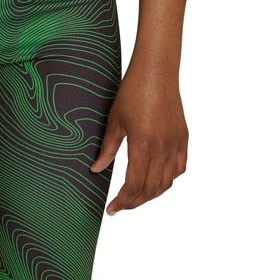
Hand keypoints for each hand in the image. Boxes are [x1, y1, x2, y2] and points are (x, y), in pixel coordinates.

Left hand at [90, 65, 187, 214]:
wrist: (156, 70)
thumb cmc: (132, 91)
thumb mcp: (115, 120)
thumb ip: (107, 149)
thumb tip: (96, 170)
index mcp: (143, 144)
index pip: (134, 185)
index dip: (123, 202)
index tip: (112, 209)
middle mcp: (163, 147)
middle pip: (151, 189)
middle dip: (135, 202)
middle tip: (120, 206)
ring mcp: (176, 143)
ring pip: (167, 183)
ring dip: (151, 194)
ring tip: (136, 196)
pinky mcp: (183, 138)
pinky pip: (180, 168)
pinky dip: (168, 179)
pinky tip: (156, 179)